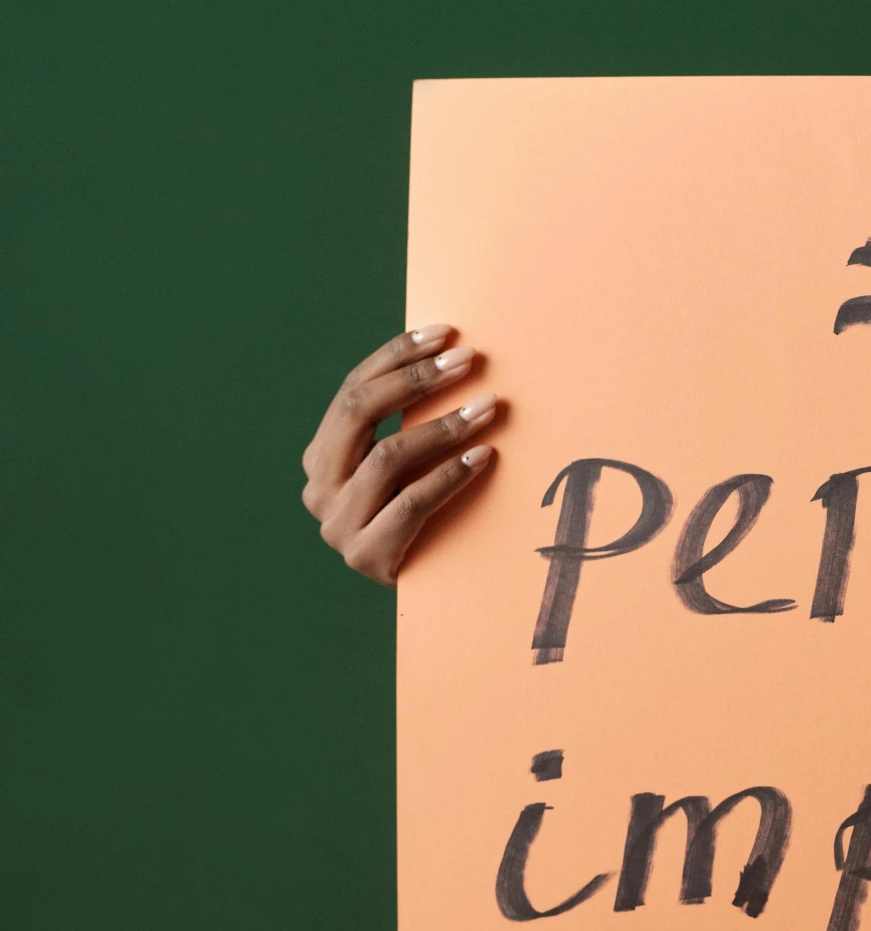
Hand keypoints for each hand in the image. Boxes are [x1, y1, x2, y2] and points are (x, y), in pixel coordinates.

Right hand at [300, 324, 499, 584]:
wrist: (432, 598)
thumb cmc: (430, 517)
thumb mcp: (412, 465)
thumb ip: (412, 422)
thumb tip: (453, 351)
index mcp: (323, 456)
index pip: (353, 390)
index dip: (397, 356)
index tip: (446, 332)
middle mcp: (320, 486)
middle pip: (360, 412)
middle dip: (417, 379)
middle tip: (469, 359)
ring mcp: (338, 524)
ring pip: (388, 456)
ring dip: (444, 425)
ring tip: (490, 406)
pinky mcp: (367, 556)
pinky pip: (411, 503)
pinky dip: (451, 475)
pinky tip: (485, 455)